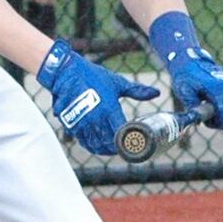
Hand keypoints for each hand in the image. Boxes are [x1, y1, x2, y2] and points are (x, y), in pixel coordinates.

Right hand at [36, 39, 160, 155]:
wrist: (66, 72)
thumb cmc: (93, 76)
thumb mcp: (117, 82)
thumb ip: (137, 91)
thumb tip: (156, 93)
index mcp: (109, 109)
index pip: (120, 134)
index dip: (126, 142)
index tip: (131, 144)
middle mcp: (95, 118)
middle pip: (107, 143)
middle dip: (115, 148)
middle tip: (121, 148)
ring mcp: (81, 122)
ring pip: (94, 144)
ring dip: (102, 149)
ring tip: (109, 149)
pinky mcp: (70, 124)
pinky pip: (82, 140)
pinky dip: (89, 144)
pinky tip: (95, 143)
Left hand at [169, 50, 222, 127]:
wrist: (191, 62)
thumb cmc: (186, 76)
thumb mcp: (184, 92)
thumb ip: (193, 107)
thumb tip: (197, 122)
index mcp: (219, 89)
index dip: (215, 124)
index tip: (204, 120)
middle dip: (218, 121)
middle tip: (204, 114)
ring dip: (222, 116)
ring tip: (207, 108)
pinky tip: (214, 105)